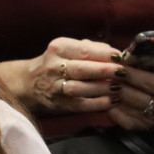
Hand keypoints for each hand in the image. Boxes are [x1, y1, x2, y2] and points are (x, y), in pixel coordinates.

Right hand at [0, 37, 121, 113]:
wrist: (29, 82)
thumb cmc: (59, 62)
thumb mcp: (71, 49)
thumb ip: (93, 48)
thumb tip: (117, 53)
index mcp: (59, 47)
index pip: (85, 50)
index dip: (106, 55)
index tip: (123, 58)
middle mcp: (54, 66)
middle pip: (82, 69)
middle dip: (106, 71)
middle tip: (124, 73)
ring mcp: (54, 86)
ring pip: (80, 88)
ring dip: (103, 88)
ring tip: (120, 87)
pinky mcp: (58, 103)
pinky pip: (80, 105)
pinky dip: (98, 104)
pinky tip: (112, 101)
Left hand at [108, 37, 153, 130]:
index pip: (151, 82)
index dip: (134, 73)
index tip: (120, 63)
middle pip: (137, 96)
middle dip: (120, 83)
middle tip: (108, 70)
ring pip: (129, 108)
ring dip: (115, 95)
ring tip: (106, 81)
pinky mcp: (145, 129)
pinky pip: (125, 121)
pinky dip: (114, 110)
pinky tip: (109, 97)